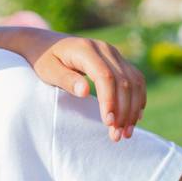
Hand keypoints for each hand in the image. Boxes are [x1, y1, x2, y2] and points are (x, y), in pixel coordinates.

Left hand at [30, 34, 145, 139]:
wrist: (47, 44)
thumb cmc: (43, 60)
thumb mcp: (47, 70)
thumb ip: (66, 80)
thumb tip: (84, 91)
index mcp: (85, 50)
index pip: (105, 77)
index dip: (110, 101)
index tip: (108, 123)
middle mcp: (105, 49)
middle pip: (123, 81)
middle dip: (123, 111)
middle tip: (117, 136)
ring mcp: (114, 54)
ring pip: (133, 81)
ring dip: (133, 108)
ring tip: (126, 133)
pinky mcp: (118, 60)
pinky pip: (135, 79)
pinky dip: (138, 98)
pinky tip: (134, 117)